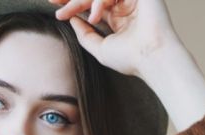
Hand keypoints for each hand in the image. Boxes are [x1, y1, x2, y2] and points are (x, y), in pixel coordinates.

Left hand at [49, 0, 184, 76]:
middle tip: (53, 0)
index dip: (74, 3)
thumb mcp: (99, 48)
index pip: (93, 5)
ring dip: (80, 1)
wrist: (151, 58)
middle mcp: (125, 5)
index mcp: (119, 18)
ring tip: (67, 13)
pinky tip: (95, 16)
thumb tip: (72, 19)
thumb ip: (85, 34)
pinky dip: (100, 1)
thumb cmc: (129, 58)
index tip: (54, 5)